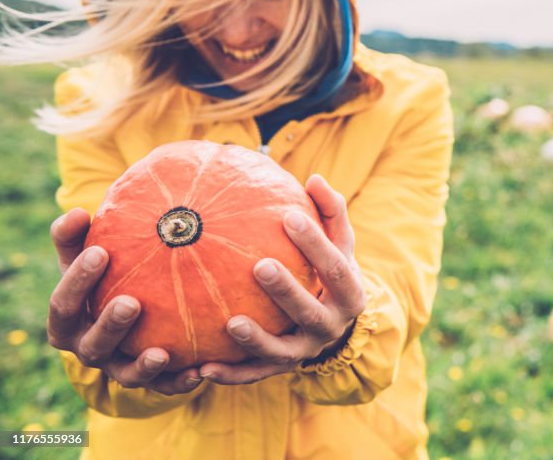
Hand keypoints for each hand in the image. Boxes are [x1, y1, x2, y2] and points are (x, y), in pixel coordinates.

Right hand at [47, 208, 203, 394]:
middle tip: (131, 302)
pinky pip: (164, 386)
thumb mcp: (87, 256)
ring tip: (163, 352)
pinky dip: (179, 382)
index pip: (65, 304)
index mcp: (68, 320)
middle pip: (92, 343)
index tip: (100, 251)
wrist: (127, 312)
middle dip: (110, 325)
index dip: (78, 281)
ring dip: (143, 365)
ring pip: (126, 373)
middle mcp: (88, 347)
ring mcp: (118, 367)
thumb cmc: (105, 275)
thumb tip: (74, 211)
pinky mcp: (148, 381)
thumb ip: (76, 235)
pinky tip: (200, 372)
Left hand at [199, 174, 366, 384]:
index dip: (315, 243)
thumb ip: (330, 213)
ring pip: (282, 350)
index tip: (288, 216)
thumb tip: (315, 178)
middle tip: (258, 265)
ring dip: (257, 338)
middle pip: (310, 310)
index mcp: (350, 292)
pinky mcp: (281, 369)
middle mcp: (330, 325)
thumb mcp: (340, 245)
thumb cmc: (328, 273)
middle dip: (286, 290)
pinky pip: (254, 374)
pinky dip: (230, 374)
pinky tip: (202, 368)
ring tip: (231, 322)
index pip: (336, 266)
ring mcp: (306, 351)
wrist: (336, 326)